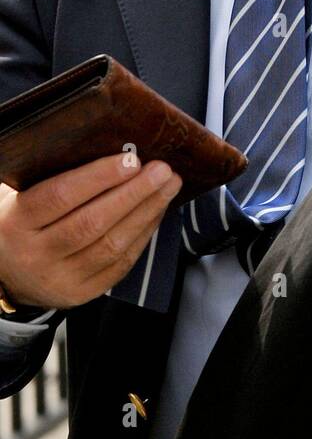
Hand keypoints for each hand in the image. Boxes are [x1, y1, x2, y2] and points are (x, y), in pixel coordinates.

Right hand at [0, 153, 181, 309]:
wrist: (6, 274)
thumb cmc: (20, 221)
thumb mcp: (19, 196)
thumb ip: (50, 175)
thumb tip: (107, 145)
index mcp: (16, 222)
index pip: (59, 196)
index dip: (98, 177)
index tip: (131, 160)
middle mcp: (36, 254)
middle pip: (91, 223)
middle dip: (133, 194)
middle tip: (162, 170)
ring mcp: (60, 278)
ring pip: (111, 245)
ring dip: (146, 212)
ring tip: (169, 186)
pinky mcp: (82, 293)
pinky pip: (120, 264)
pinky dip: (143, 235)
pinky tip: (156, 212)